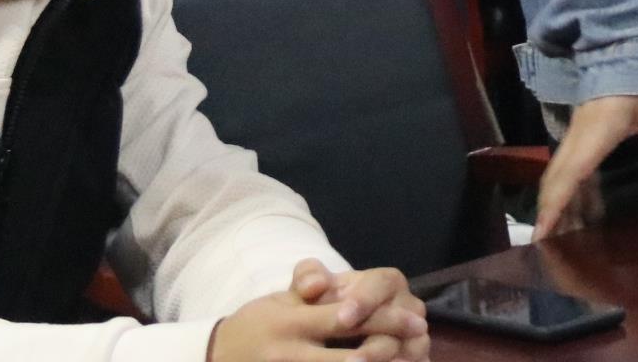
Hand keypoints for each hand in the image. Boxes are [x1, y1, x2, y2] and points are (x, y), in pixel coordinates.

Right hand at [207, 259, 426, 360]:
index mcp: (291, 321)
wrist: (217, 358)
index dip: (386, 320)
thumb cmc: (258, 324)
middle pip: (352, 357)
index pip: (347, 318)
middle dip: (390, 352)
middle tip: (420, 346)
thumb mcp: (280, 299)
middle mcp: (291, 353)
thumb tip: (323, 283)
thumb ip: (308, 285)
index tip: (419, 321)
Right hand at [535, 93, 637, 238]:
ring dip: (558, 202)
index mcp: (593, 138)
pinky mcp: (583, 130)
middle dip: (549, 213)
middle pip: (555, 181)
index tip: (538, 236)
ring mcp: (577, 133)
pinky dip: (569, 189)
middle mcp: (577, 138)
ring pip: (560, 174)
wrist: (628, 44)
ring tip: (561, 234)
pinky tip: (582, 206)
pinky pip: (570, 165)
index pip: (566, 180)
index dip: (552, 209)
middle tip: (545, 245)